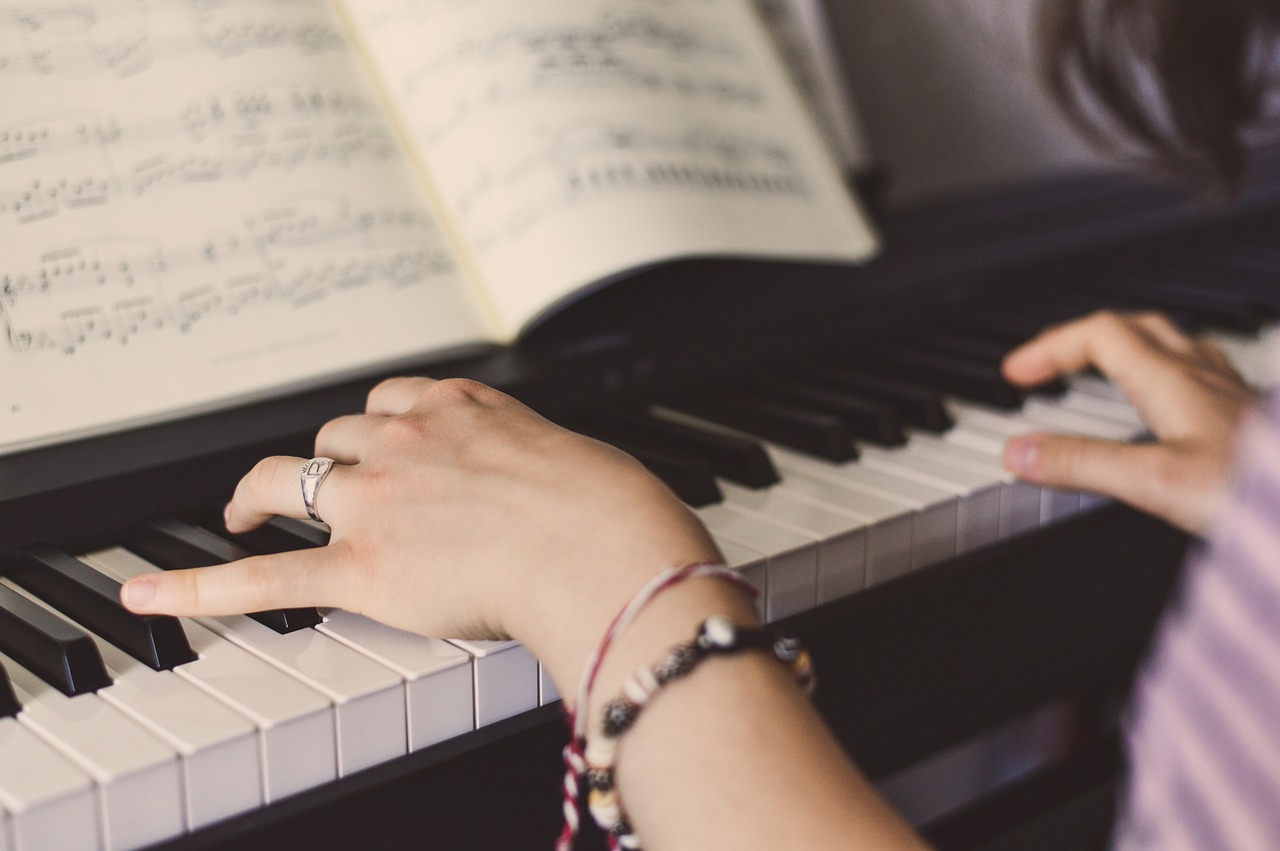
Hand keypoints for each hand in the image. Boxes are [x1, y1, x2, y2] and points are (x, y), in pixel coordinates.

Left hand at [121, 377, 720, 693]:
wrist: (604, 547)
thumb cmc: (612, 509)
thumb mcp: (581, 459)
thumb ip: (546, 466)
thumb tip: (570, 487)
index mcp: (464, 409)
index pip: (395, 398)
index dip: (377, 421)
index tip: (375, 437)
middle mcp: (411, 440)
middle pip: (338, 434)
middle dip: (323, 456)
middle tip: (307, 481)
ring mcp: (379, 499)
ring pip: (293, 477)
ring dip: (265, 492)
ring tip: (243, 511)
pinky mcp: (364, 565)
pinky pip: (267, 575)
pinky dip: (200, 587)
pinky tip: (153, 596)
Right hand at [1001, 310, 1257, 533]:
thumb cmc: (1259, 492)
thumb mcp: (1156, 482)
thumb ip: (1083, 464)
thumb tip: (1020, 453)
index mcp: (1172, 380)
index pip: (1098, 334)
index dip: (1050, 346)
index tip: (1016, 371)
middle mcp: (1203, 375)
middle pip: (1134, 328)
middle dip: (1082, 339)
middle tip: (1050, 363)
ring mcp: (1231, 394)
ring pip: (1172, 345)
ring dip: (1127, 348)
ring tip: (1102, 369)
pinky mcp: (1251, 419)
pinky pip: (1201, 373)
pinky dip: (1166, 374)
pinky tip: (1173, 403)